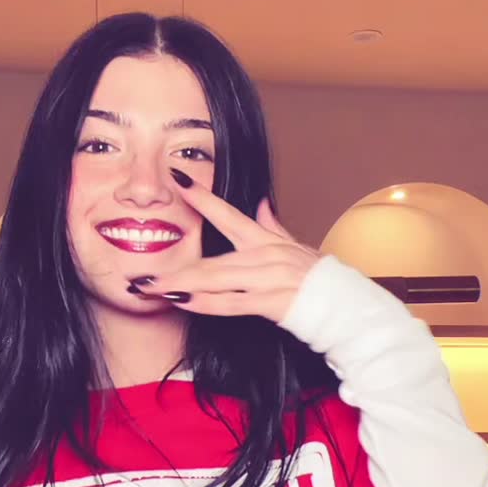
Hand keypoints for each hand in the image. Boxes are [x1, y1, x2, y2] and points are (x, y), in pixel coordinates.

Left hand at [133, 177, 322, 327]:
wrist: (348, 307)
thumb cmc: (322, 280)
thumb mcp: (297, 247)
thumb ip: (274, 227)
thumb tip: (261, 203)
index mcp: (266, 241)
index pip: (227, 214)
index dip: (200, 196)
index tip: (174, 179)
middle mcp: (264, 256)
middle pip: (209, 260)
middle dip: (172, 269)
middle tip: (139, 275)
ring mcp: (267, 278)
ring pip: (214, 280)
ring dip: (179, 285)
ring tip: (150, 288)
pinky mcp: (272, 301)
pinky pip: (231, 302)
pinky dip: (204, 302)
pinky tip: (181, 301)